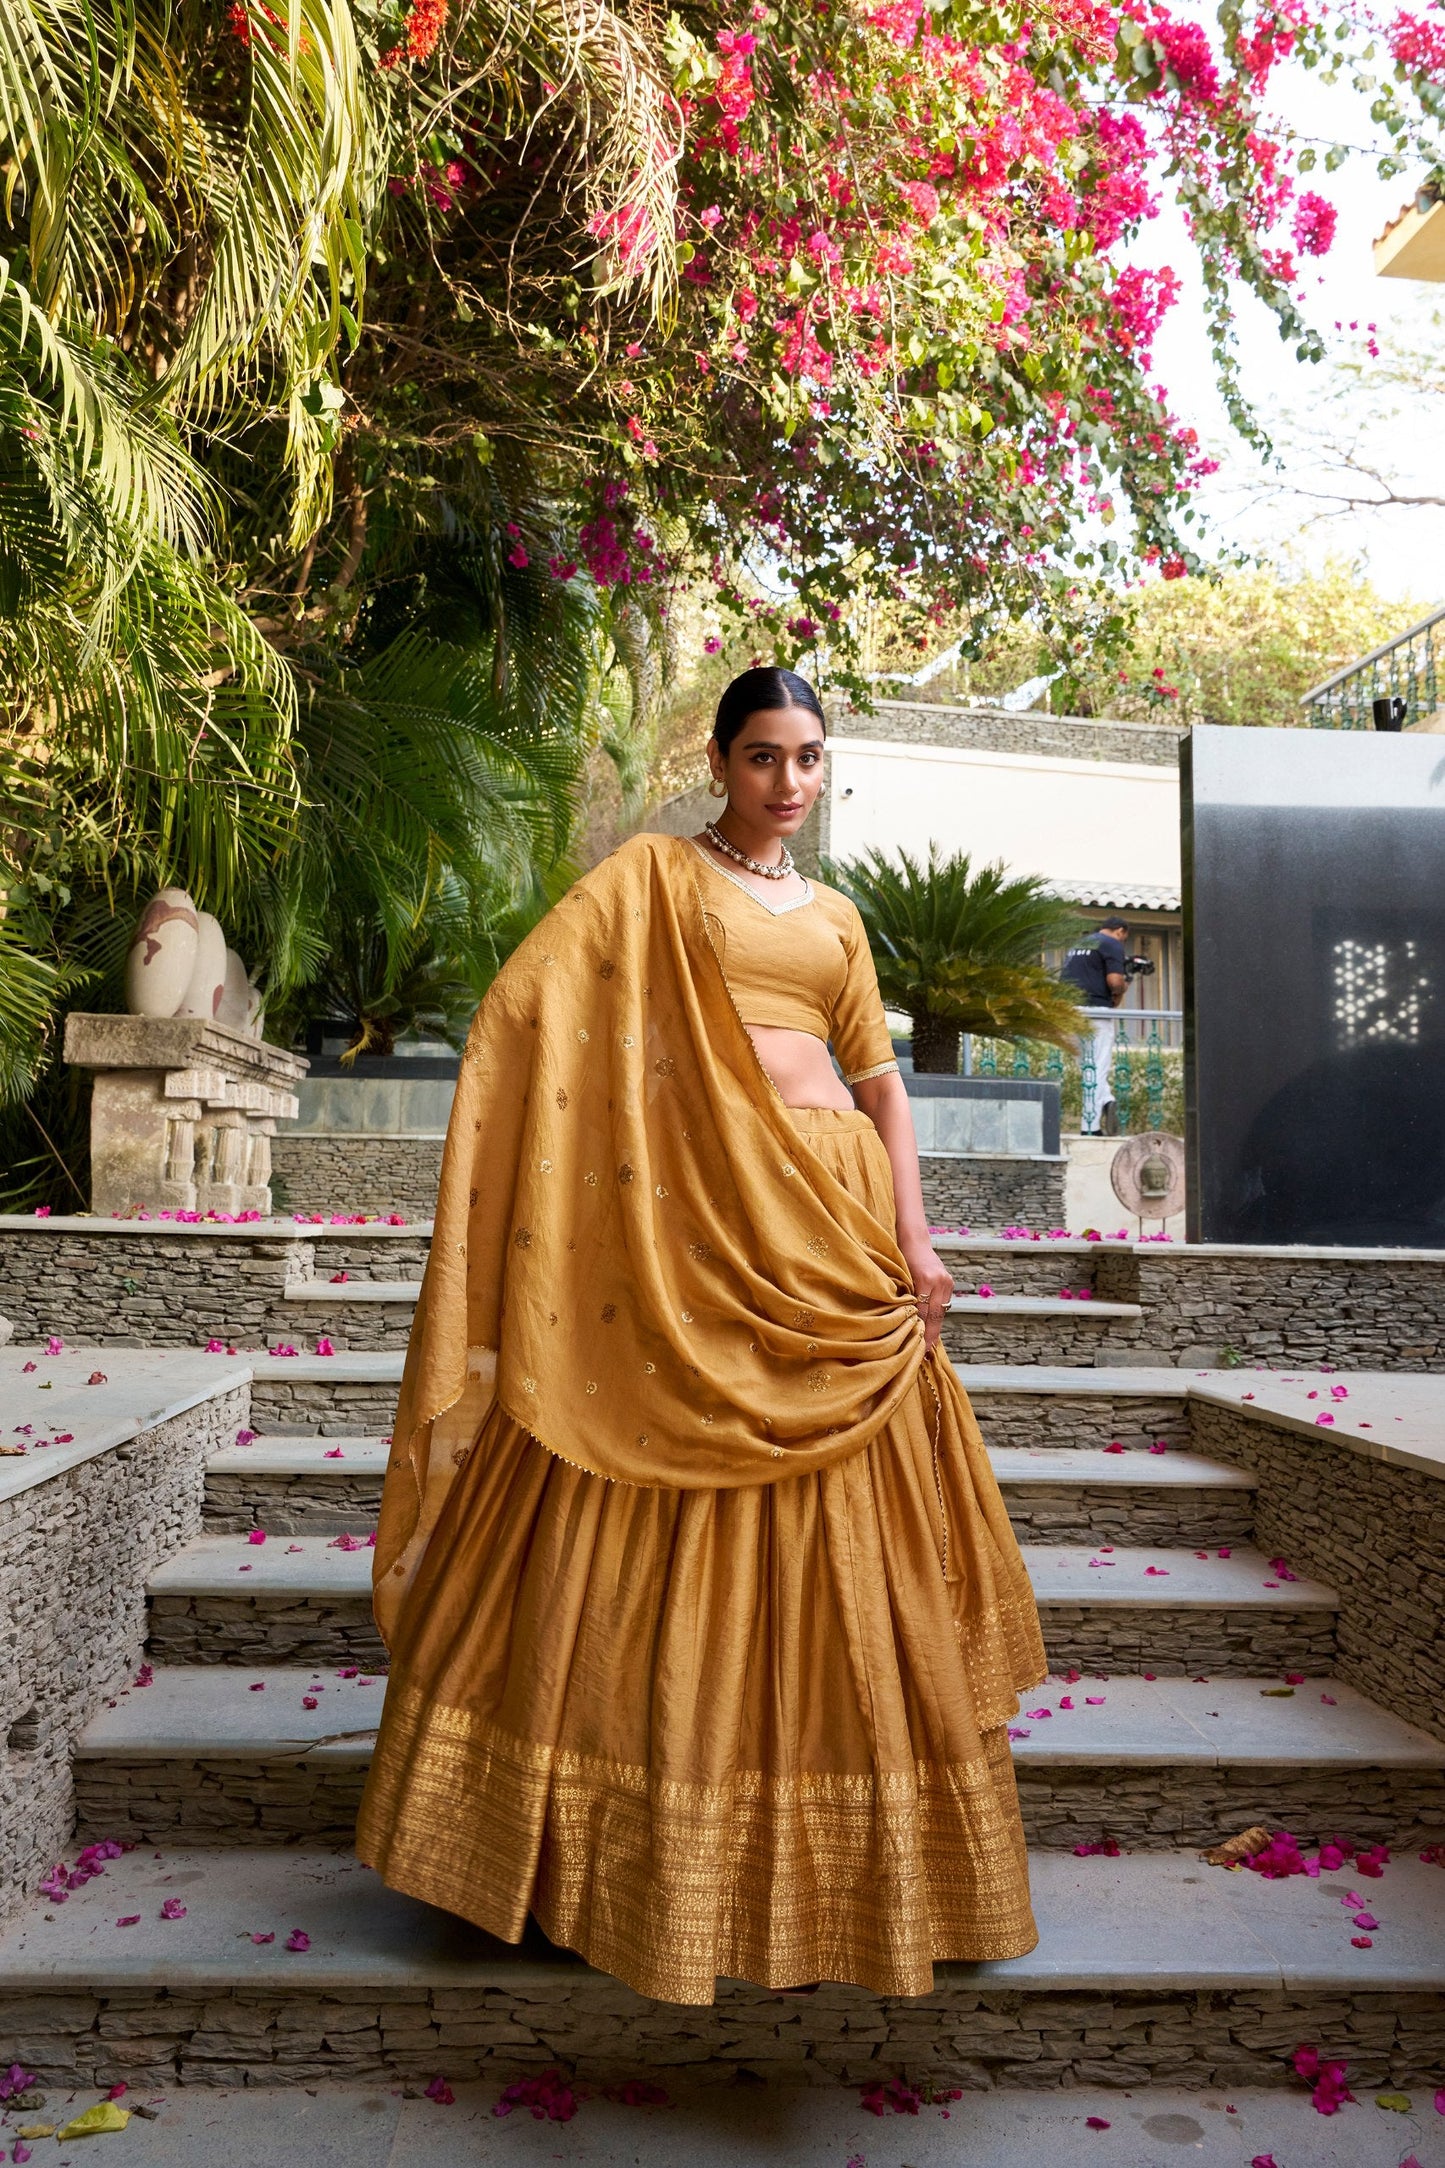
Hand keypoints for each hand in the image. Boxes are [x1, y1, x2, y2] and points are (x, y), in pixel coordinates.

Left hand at [900, 1236, 953, 1352]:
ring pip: (941, 1311)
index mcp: (927, 1279)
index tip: (919, 1349)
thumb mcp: (899, 1278)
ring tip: (927, 1345)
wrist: (913, 1239)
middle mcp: (940, 1281)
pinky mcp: (949, 1281)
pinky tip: (930, 1327)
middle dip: (930, 1335)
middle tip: (924, 1353)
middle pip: (936, 1315)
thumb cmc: (899, 1256)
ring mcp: (947, 1281)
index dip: (922, 1333)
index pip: (925, 1313)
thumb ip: (904, 1298)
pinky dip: (936, 1316)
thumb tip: (904, 1324)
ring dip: (934, 1327)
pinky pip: (942, 1304)